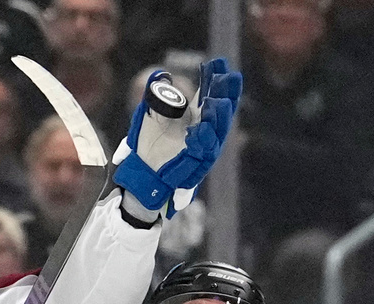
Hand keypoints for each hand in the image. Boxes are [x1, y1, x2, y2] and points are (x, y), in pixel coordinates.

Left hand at [113, 58, 241, 217]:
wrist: (143, 170)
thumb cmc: (149, 142)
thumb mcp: (149, 114)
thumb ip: (156, 95)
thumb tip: (160, 75)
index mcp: (196, 115)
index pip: (210, 93)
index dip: (215, 79)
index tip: (218, 63)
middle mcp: (204, 128)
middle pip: (221, 110)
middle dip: (226, 94)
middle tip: (229, 77)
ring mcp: (203, 146)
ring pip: (216, 130)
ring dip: (218, 116)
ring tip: (218, 101)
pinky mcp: (197, 163)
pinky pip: (203, 151)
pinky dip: (202, 139)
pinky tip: (199, 127)